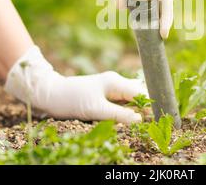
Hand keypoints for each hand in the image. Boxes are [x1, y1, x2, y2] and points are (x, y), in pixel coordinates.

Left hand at [5, 46, 146, 123]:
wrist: (50, 94)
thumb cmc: (71, 100)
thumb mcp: (95, 110)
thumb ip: (118, 115)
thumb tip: (140, 120)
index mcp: (115, 82)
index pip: (141, 92)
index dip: (149, 105)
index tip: (155, 118)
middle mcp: (115, 82)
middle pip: (138, 94)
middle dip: (144, 107)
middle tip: (148, 123)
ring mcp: (110, 88)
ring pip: (130, 99)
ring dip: (135, 110)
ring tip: (139, 121)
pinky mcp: (104, 94)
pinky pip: (121, 102)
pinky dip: (125, 110)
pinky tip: (126, 118)